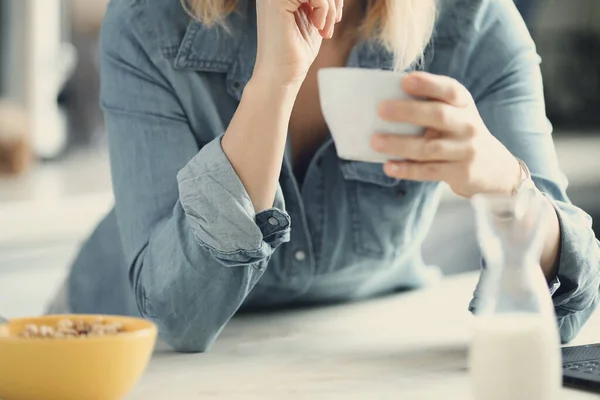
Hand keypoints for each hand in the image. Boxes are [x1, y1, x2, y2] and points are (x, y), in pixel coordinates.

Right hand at [253, 0, 341, 86]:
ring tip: (324, 28)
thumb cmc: (295, 53)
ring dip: (329, 7)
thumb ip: (320, 1)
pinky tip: (318, 26)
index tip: (333, 18)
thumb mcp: (313, 18)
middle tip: (332, 23)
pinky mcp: (276, 1)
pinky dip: (323, 8)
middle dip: (332, 0)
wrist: (281, 77)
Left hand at [371, 72, 520, 198]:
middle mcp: (468, 125)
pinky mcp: (460, 173)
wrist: (495, 169)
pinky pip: (429, 171)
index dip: (428, 84)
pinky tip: (388, 166)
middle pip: (438, 116)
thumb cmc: (461, 135)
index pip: (450, 90)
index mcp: (464, 105)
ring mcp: (466, 150)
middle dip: (408, 112)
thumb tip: (386, 104)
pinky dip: (407, 169)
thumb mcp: (456, 116)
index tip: (405, 81)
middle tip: (381, 110)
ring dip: (400, 144)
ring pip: (429, 147)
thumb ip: (431, 107)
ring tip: (375, 142)